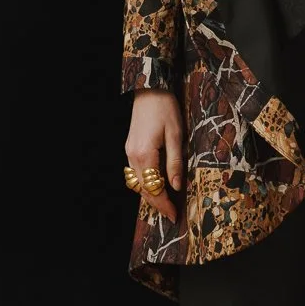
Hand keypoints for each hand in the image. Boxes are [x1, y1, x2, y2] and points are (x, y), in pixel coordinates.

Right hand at [126, 89, 184, 223]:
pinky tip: (155, 186)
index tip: (175, 215)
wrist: (149, 90)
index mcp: (145, 155)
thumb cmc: (165, 109)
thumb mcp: (176, 135)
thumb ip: (175, 162)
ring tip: (164, 204)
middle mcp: (133, 157)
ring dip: (150, 195)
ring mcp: (129, 153)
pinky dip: (145, 184)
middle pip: (143, 189)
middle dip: (157, 204)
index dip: (164, 204)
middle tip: (171, 215)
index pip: (154, 188)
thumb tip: (176, 186)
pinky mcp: (130, 148)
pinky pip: (135, 174)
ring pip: (137, 183)